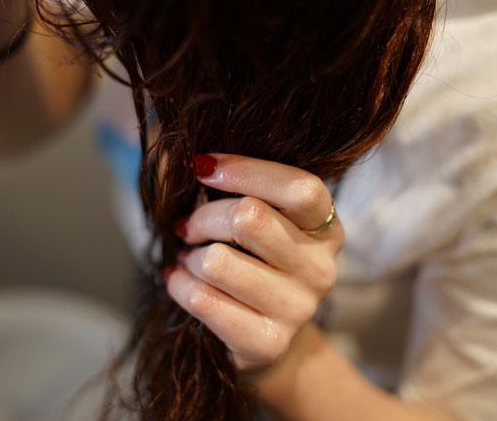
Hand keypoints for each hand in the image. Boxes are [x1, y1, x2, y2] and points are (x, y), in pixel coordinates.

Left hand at [164, 153, 343, 372]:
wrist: (265, 338)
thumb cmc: (251, 262)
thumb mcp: (251, 218)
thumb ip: (223, 180)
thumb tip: (171, 153)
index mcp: (325, 228)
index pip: (299, 188)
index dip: (245, 170)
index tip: (202, 166)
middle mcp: (321, 268)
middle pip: (249, 218)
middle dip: (203, 217)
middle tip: (189, 227)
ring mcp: (299, 309)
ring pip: (218, 261)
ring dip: (190, 256)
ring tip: (192, 260)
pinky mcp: (268, 343)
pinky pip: (203, 299)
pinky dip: (180, 284)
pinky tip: (182, 282)